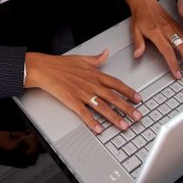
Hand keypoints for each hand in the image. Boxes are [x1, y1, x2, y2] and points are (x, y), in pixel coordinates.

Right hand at [24, 50, 142, 133]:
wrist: (44, 68)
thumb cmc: (61, 64)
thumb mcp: (81, 58)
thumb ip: (96, 59)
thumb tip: (106, 53)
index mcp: (94, 74)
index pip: (116, 83)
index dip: (128, 91)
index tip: (138, 99)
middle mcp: (91, 84)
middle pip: (113, 97)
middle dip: (127, 108)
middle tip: (138, 117)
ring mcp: (82, 93)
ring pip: (102, 107)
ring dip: (114, 117)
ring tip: (124, 126)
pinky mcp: (72, 101)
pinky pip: (84, 113)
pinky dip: (92, 122)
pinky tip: (99, 130)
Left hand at [125, 0, 182, 78]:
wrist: (145, 1)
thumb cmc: (140, 15)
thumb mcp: (134, 30)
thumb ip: (138, 43)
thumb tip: (137, 55)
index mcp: (156, 32)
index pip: (167, 51)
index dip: (173, 64)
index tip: (177, 74)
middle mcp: (167, 30)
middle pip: (182, 47)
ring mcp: (174, 28)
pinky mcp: (177, 26)